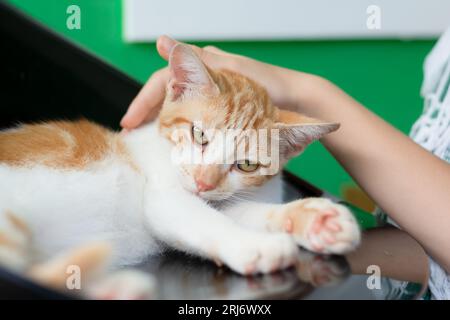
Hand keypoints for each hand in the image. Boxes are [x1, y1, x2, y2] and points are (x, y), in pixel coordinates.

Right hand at [120, 35, 313, 128]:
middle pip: (166, 94)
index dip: (143, 101)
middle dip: (148, 113)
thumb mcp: (232, 71)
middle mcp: (204, 79)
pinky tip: (176, 140)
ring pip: (178, 107)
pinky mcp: (221, 110)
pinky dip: (182, 129)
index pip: (162, 81)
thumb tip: (162, 41)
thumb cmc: (268, 84)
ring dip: (162, 122)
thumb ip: (198, 60)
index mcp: (203, 66)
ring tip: (147, 140)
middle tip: (132, 135)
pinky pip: (193, 119)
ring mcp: (212, 95)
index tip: (129, 123)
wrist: (297, 99)